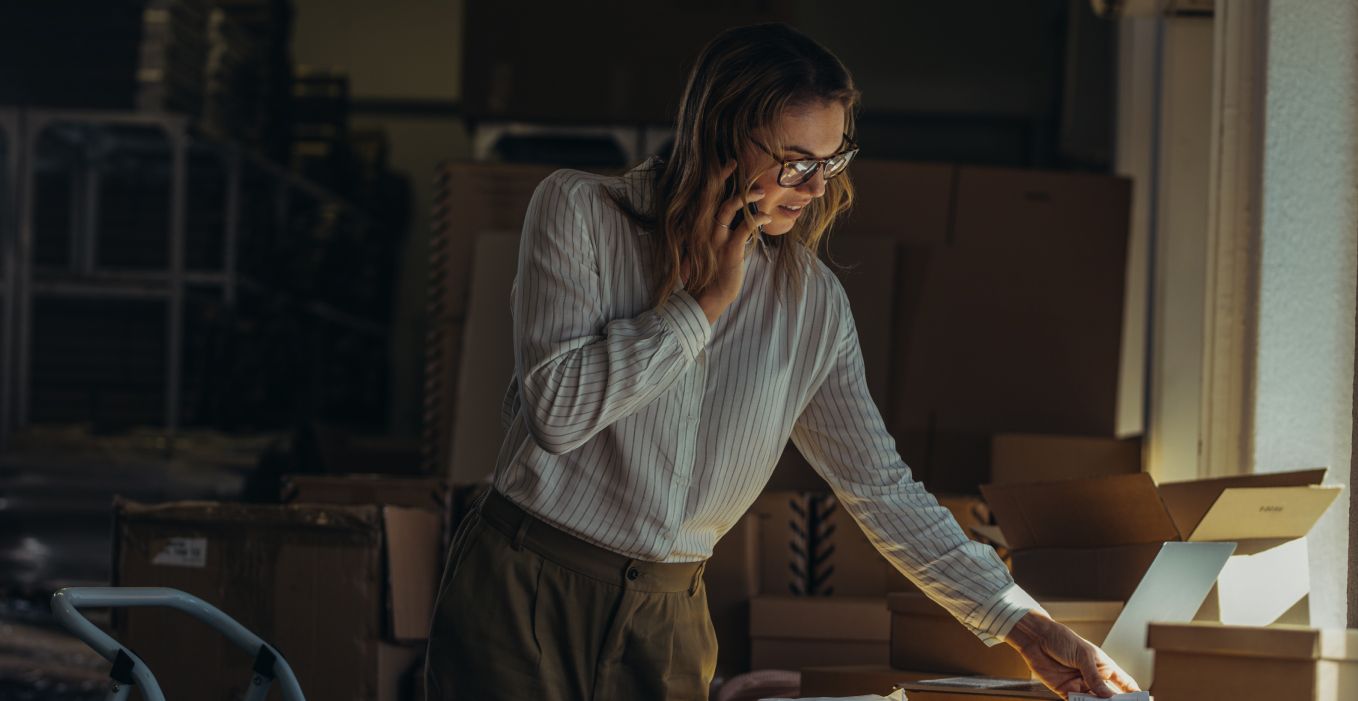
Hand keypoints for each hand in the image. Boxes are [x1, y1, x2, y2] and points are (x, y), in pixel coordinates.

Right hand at [691, 162, 771, 323]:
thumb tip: (735, 219)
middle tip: (736, 163)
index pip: (705, 197)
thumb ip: (718, 232)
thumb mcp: (710, 249)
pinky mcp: (729, 250)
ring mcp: (715, 239)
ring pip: (728, 208)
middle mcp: (704, 229)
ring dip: (746, 197)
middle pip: (712, 195)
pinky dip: (757, 220)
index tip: (728, 166)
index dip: (715, 180)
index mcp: (699, 227)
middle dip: (724, 177)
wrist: (706, 297)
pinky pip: (744, 228)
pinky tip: (767, 218)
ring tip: (761, 191)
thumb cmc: (710, 273)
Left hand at [1004, 611, 1139, 698]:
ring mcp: (1081, 686)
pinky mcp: (1065, 691)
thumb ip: (1094, 677)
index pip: (1125, 684)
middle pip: (1110, 698)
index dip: (1135, 694)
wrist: (1037, 638)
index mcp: (1104, 667)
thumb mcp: (1083, 655)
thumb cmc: (1062, 639)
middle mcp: (1094, 678)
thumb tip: (1108, 697)